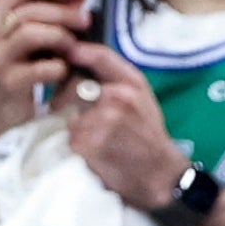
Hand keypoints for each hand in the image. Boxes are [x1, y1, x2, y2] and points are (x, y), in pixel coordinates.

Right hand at [0, 0, 90, 146]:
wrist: (0, 111)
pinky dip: (58, 66)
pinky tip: (63, 69)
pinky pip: (40, 67)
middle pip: (30, 11)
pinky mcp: (8, 82)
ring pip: (31, 33)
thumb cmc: (16, 66)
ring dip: (60, 36)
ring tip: (73, 45)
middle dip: (63, 12)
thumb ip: (22, 3)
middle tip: (85, 19)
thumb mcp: (16, 32)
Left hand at [60, 42, 189, 213]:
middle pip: (71, 85)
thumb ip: (114, 77)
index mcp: (133, 84)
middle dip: (63, 96)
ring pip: (65, 112)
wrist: (161, 174)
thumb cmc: (147, 133)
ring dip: (67, 123)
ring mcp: (104, 121)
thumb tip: (77, 55)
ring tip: (85, 134)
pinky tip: (88, 150)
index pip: (100, 56)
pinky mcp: (90, 145)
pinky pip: (67, 137)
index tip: (65, 54)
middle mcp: (120, 98)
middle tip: (66, 110)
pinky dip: (71, 143)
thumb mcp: (141, 98)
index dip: (77, 51)